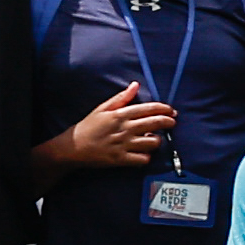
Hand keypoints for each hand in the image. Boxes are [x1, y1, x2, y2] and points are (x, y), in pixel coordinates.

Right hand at [56, 85, 171, 172]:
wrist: (72, 148)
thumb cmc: (87, 127)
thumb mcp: (102, 109)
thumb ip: (121, 98)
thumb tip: (136, 85)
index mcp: (120, 114)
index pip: (149, 109)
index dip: (164, 109)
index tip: (171, 111)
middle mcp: (124, 128)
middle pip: (155, 123)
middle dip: (168, 122)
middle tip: (172, 122)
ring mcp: (124, 145)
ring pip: (153, 142)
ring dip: (157, 140)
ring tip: (153, 139)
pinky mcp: (121, 159)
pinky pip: (143, 159)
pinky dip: (146, 156)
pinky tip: (143, 153)